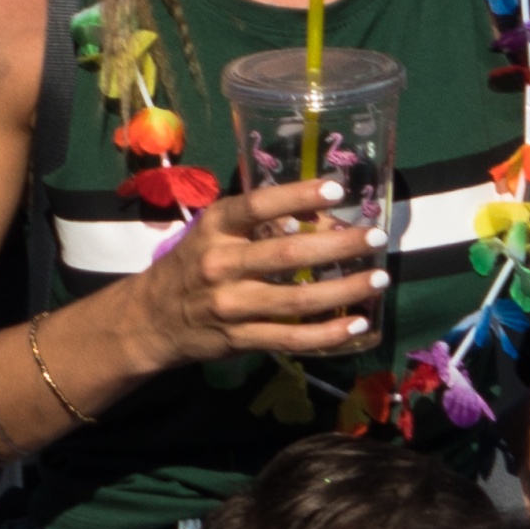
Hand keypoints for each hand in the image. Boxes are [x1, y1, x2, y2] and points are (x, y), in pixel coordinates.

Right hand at [136, 172, 388, 364]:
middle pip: (287, 253)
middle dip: (339, 246)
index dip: (297, 195)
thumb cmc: (191, 266)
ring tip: (379, 279)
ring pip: (298, 298)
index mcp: (214, 228)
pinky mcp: (240, 338)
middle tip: (376, 237)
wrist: (151, 318)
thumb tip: (316, 217)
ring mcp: (231, 304)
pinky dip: (328, 333)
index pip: (257, 205)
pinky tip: (357, 324)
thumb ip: (254, 226)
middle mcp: (221, 263)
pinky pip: (292, 337)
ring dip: (345, 289)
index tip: (336, 190)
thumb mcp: (212, 234)